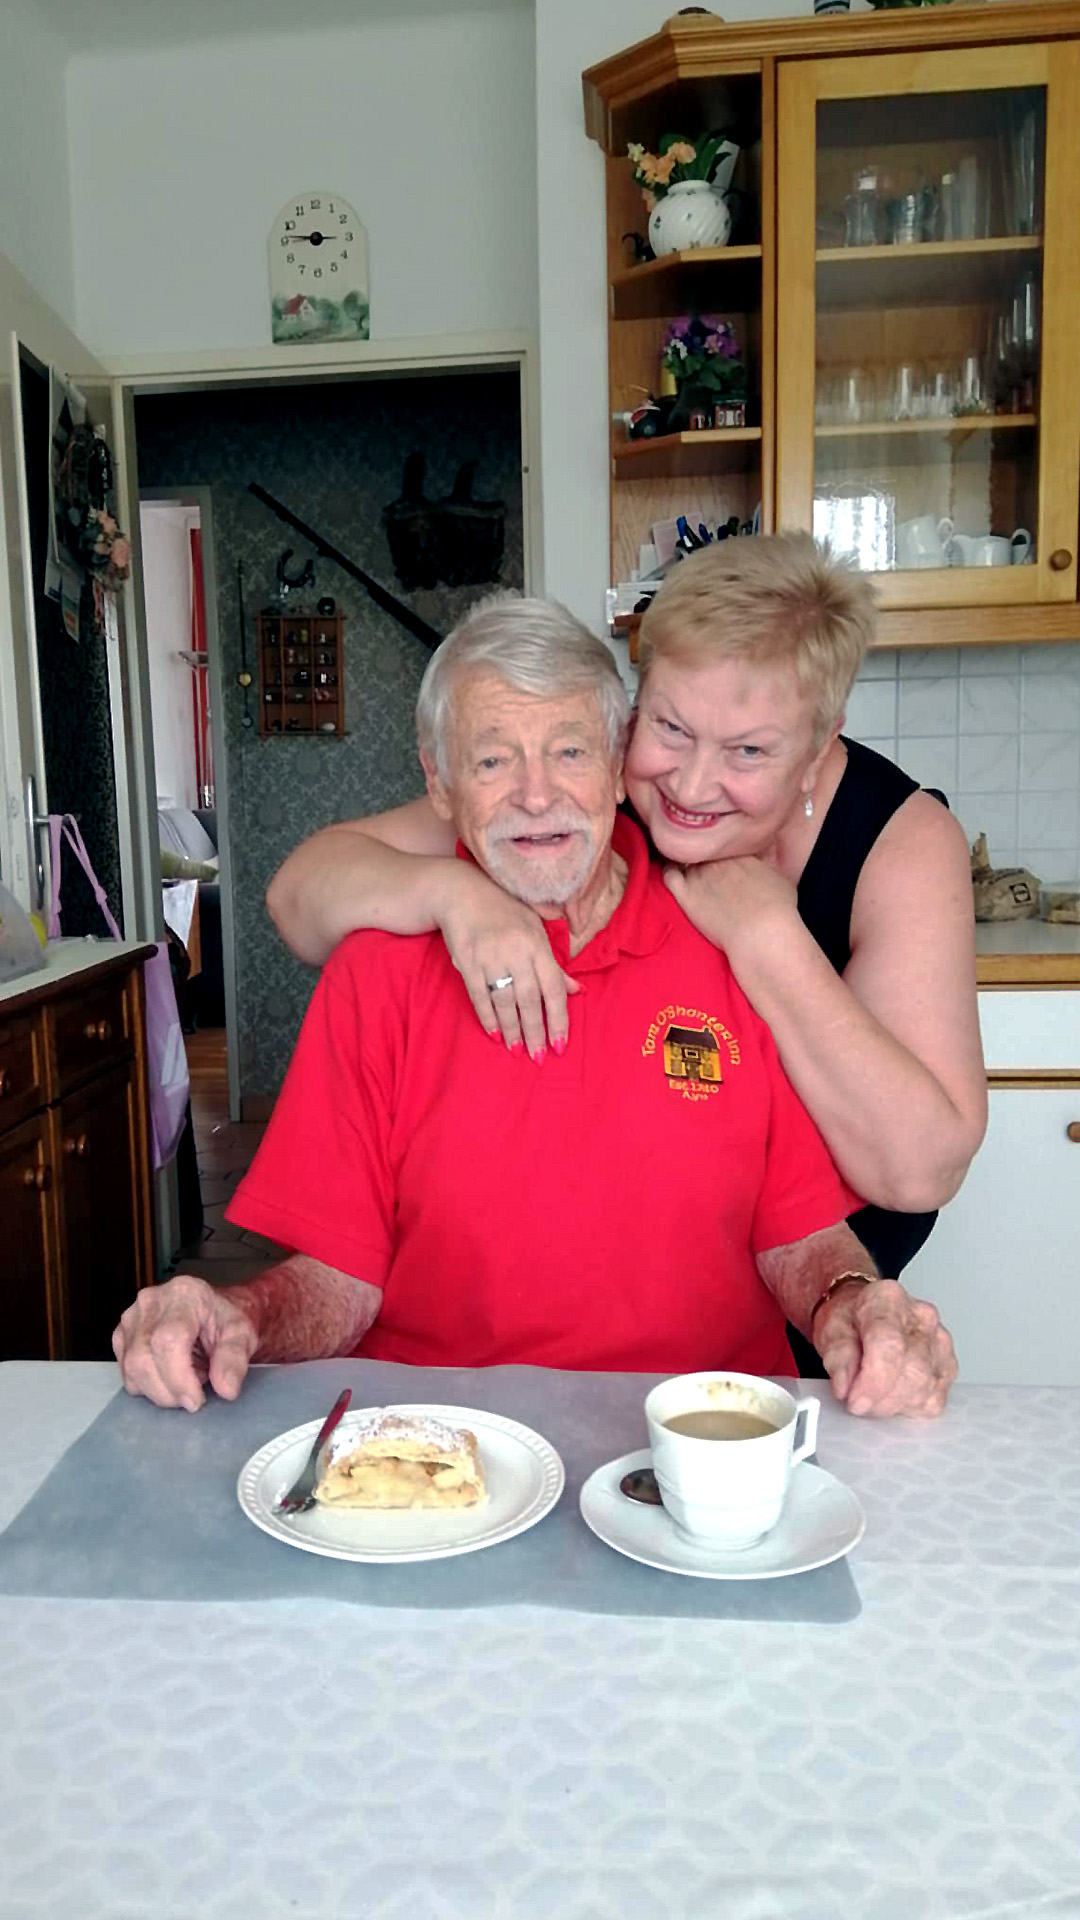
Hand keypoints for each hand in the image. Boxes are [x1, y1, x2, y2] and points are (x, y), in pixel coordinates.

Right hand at [112, 1274, 258, 1412]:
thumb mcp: (243, 1336)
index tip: (196, 1400)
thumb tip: (226, 1389)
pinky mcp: (120, 1335)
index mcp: (184, 1294)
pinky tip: (168, 1377)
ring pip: (131, 1369)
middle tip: (193, 1399)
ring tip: (185, 1382)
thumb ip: (235, 1360)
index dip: (179, 1378)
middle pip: (143, 1358)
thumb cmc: (225, 1322)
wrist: (213, 1313)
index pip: (168, 1340)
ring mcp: (131, 1317)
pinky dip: (147, 1386)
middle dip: (168, 1391)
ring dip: (159, 1390)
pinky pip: (126, 1374)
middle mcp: (150, 1301)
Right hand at [437, 869, 578, 1059]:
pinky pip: (479, 995)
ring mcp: (489, 956)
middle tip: (539, 1056)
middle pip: (529, 999)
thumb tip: (577, 991)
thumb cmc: (505, 912)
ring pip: (504, 1001)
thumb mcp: (535, 930)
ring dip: (512, 1029)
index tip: (560, 1044)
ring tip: (517, 1050)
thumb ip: (554, 964)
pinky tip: (495, 1034)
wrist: (462, 892)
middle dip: (535, 1031)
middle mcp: (515, 951)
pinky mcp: (467, 961)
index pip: (553, 988)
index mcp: (537, 944)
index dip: (558, 1019)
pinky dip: (487, 1017)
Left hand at [663, 856, 798, 954]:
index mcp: (739, 850)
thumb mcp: (781, 877)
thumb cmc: (778, 907)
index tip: (722, 854)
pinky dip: (669, 870)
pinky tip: (672, 872)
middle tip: (705, 861)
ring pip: (683, 857)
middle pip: (702, 847)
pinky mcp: (686, 894)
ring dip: (684, 859)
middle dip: (703, 852)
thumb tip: (766, 859)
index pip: (723, 841)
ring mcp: (699, 874)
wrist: (761, 930)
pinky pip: (668, 874)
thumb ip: (767, 863)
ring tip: (686, 864)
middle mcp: (716, 857)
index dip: (722, 847)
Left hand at [815, 1278, 956, 1417]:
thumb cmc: (850, 1319)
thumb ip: (838, 1357)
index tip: (855, 1401)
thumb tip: (845, 1387)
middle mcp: (922, 1318)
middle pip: (914, 1371)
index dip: (873, 1381)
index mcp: (889, 1300)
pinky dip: (910, 1407)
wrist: (862, 1315)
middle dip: (882, 1399)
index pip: (890, 1344)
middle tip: (857, 1402)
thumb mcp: (830, 1330)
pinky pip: (934, 1400)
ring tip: (872, 1396)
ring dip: (894, 1405)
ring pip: (926, 1388)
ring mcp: (940, 1342)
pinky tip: (893, 1396)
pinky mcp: (948, 1366)